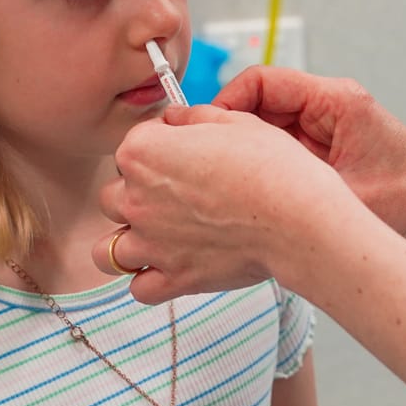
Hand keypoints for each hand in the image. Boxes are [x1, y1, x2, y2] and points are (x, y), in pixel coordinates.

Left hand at [96, 105, 355, 302]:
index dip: (162, 146)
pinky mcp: (172, 278)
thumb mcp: (235, 122)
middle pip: (113, 196)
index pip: (132, 145)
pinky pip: (139, 288)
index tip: (188, 153)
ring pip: (108, 250)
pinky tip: (172, 266)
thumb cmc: (271, 166)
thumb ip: (194, 117)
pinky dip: (150, 280)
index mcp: (142, 152)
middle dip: (139, 195)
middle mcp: (135, 198)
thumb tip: (175, 118)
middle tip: (181, 195)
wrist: (297, 217)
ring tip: (161, 237)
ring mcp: (150, 242)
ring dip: (130, 242)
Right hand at [214, 68, 405, 255]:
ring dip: (245, 156)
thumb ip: (291, 186)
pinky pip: (283, 153)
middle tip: (202, 167)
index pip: (261, 82)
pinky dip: (265, 170)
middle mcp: (330, 108)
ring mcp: (329, 130)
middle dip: (228, 135)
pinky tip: (253, 199)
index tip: (203, 139)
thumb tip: (231, 184)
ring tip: (224, 186)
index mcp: (337, 101)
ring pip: (266, 131)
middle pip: (257, 105)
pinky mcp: (330, 153)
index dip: (224, 106)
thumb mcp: (347, 197)